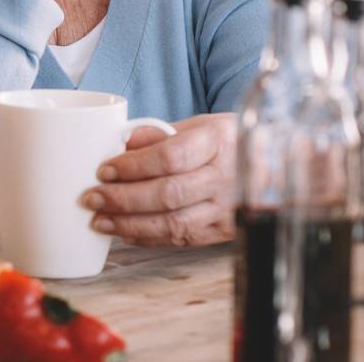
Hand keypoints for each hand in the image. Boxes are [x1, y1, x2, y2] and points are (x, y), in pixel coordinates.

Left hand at [80, 113, 235, 246]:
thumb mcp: (197, 125)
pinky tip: (126, 232)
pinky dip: (150, 238)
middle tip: (92, 198)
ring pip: (175, 223)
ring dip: (131, 224)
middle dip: (124, 199)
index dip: (133, 166)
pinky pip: (183, 238)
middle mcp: (225, 176)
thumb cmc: (225, 142)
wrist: (271, 165)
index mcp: (216, 141)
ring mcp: (228, 207)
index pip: (170, 157)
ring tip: (100, 221)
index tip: (104, 170)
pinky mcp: (225, 231)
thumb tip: (119, 140)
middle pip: (169, 194)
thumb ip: (158, 133)